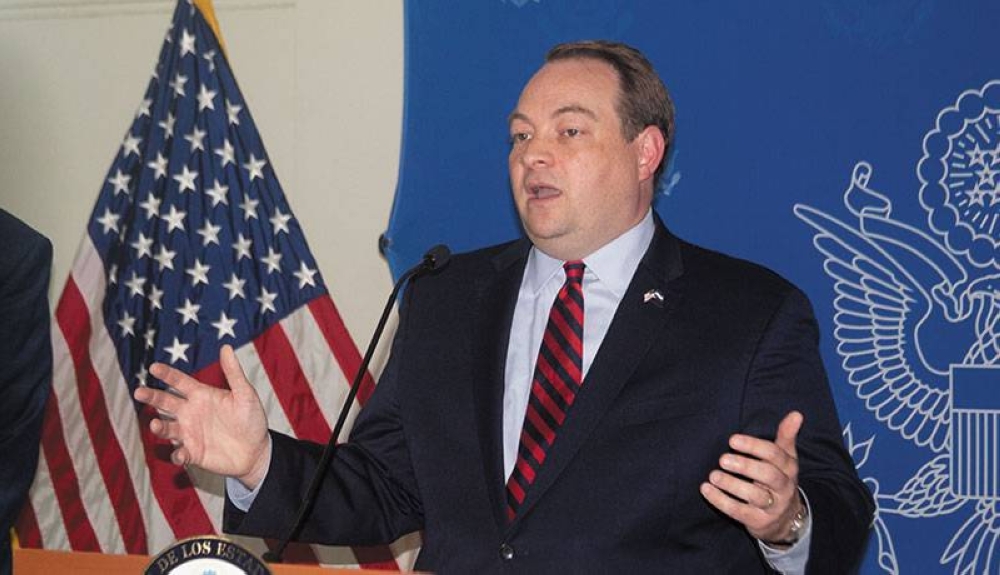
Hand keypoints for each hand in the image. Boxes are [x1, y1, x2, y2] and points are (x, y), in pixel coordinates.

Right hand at [132, 345, 270, 488]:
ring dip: (159, 427)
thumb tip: (226, 347)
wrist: (257, 451)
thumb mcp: (245, 394)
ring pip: (167, 428)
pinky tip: (181, 454)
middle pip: (165, 402)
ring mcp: (189, 433)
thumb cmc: (252, 420)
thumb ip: (234, 373)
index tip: (153, 367)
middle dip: (152, 396)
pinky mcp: (192, 453)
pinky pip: (179, 454)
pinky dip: (177, 455)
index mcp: (201, 395)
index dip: (167, 374)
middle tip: (139, 392)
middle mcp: (191, 412)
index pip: (180, 382)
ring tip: (156, 425)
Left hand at [700, 411, 804, 544]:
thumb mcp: (786, 459)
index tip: (732, 440)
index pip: (775, 454)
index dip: (754, 446)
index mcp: (789, 468)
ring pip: (754, 495)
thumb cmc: (779, 479)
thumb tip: (796, 414)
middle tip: (722, 458)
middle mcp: (784, 487)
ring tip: (713, 475)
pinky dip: (721, 501)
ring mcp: (772, 506)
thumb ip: (786, 436)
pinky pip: (739, 511)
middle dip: (745, 466)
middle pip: (768, 475)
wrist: (787, 520)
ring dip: (732, 485)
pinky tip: (706, 489)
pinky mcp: (758, 522)